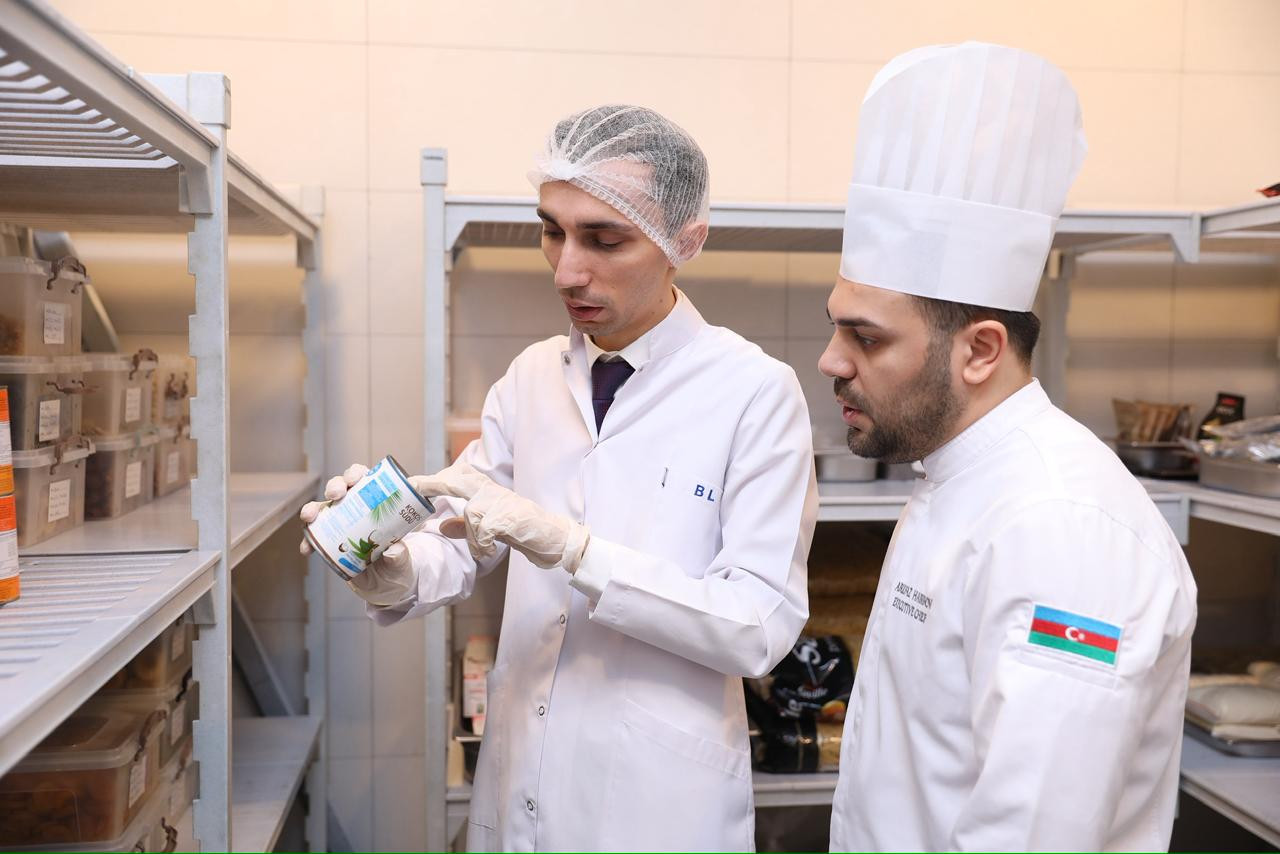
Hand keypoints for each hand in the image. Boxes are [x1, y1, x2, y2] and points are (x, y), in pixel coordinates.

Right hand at [299, 463, 417, 605]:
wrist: (387, 585)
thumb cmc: (401, 562)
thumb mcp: (406, 559)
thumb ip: (401, 555)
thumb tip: (393, 550)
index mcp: (380, 503)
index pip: (369, 479)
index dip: (359, 474)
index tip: (357, 478)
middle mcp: (358, 508)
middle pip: (344, 487)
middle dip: (336, 485)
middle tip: (335, 494)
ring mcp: (342, 523)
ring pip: (324, 507)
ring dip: (314, 508)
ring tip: (310, 516)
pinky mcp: (331, 541)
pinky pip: (315, 537)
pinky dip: (308, 540)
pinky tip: (307, 548)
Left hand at [417, 462, 590, 572]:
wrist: (556, 539)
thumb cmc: (523, 532)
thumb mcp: (489, 529)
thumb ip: (466, 526)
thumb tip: (441, 524)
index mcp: (488, 492)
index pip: (458, 476)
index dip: (434, 479)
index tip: (410, 484)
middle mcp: (494, 492)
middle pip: (460, 479)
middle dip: (436, 484)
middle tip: (415, 490)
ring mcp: (504, 503)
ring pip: (473, 509)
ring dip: (472, 533)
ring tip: (481, 549)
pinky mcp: (512, 518)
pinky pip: (486, 528)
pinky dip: (483, 544)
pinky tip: (489, 552)